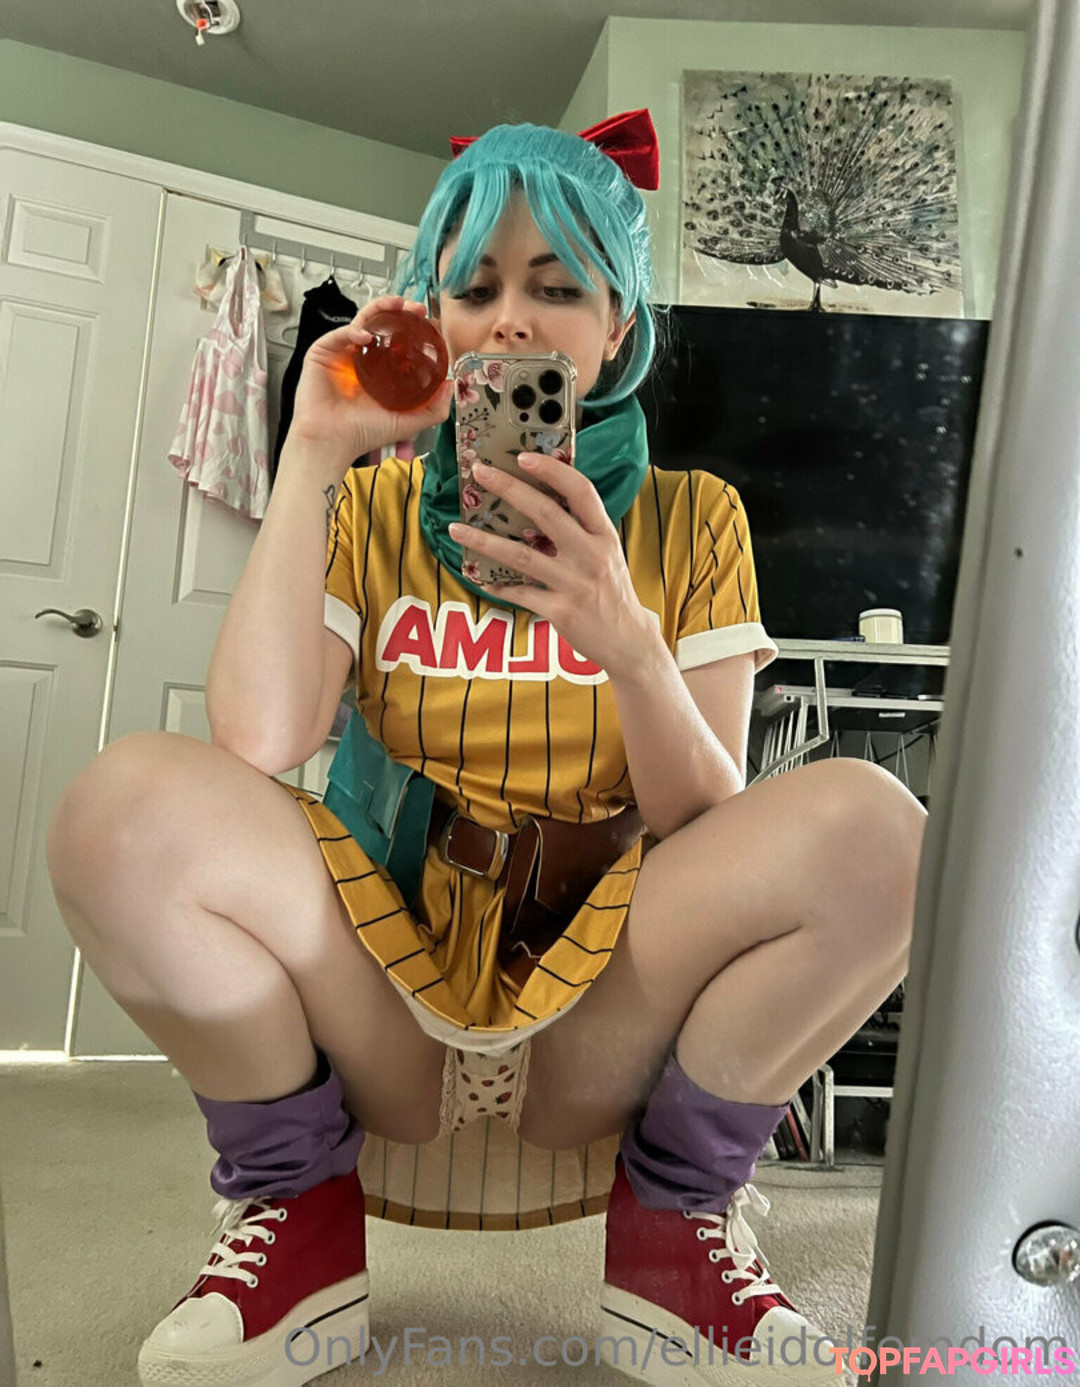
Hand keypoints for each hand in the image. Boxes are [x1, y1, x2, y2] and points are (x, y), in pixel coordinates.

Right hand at [287, 295, 453, 471]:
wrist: (333, 442)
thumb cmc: (363, 434)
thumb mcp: (408, 422)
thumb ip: (433, 408)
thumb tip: (451, 385)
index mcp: (379, 371)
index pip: (398, 341)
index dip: (414, 329)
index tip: (430, 323)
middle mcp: (361, 359)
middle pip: (380, 325)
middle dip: (399, 310)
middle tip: (416, 309)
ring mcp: (342, 354)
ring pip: (361, 321)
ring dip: (379, 308)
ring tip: (396, 305)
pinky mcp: (322, 353)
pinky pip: (339, 333)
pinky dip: (354, 330)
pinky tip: (366, 336)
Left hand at [447, 454, 652, 678]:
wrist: (628, 641)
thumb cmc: (612, 591)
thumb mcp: (608, 553)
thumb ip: (582, 529)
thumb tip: (540, 500)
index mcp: (604, 535)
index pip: (581, 491)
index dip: (552, 471)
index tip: (524, 457)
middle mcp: (592, 556)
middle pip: (546, 513)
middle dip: (509, 489)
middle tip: (479, 473)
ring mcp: (575, 585)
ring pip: (521, 556)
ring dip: (484, 540)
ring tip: (456, 529)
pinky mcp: (561, 612)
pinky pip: (521, 594)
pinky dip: (498, 586)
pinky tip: (480, 578)